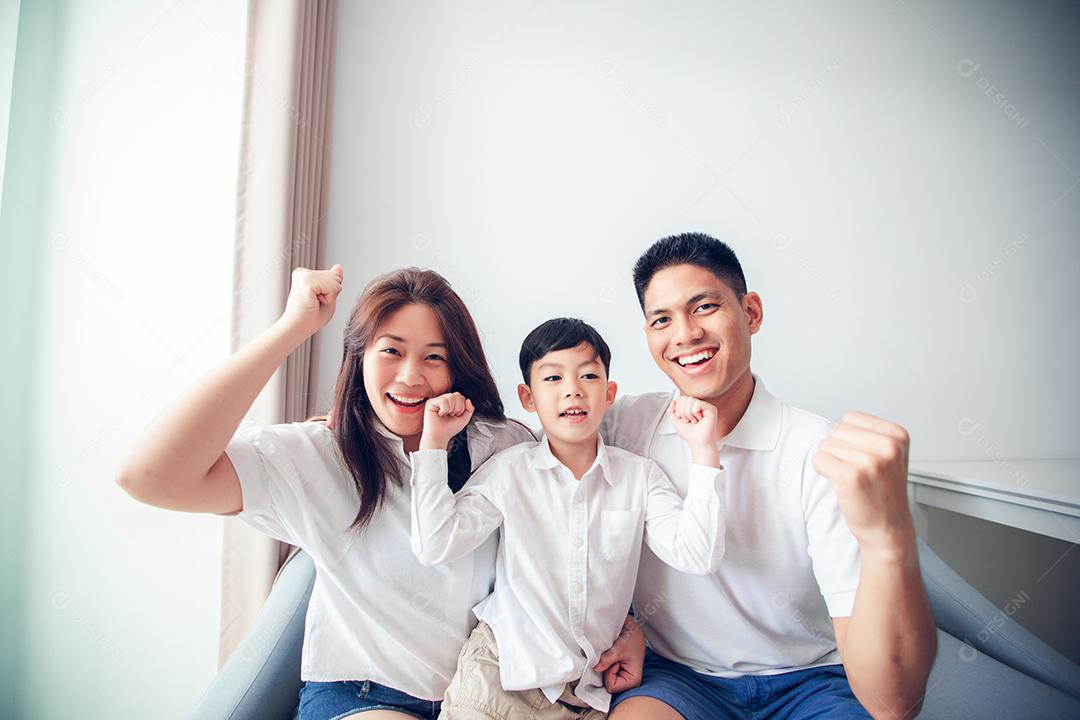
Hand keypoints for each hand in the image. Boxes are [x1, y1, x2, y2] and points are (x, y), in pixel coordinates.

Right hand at [280, 265, 343, 338]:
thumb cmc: (309, 318)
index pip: (334, 276)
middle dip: (332, 293)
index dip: (331, 293)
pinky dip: (329, 299)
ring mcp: (304, 275)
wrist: (297, 329)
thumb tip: (339, 267)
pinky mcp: (307, 282)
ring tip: (314, 303)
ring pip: (336, 282)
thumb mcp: (327, 297)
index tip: (316, 301)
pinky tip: (315, 303)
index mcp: (306, 274)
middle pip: (336, 277)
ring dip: (330, 298)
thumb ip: (334, 281)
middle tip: (315, 303)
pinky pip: (333, 288)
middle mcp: (303, 272)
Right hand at [419, 393, 473, 450]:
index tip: (456, 416)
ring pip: (450, 397)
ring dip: (451, 409)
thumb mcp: (464, 419)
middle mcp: (444, 399)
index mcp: (452, 402)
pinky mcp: (430, 402)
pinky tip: (440, 414)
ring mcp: (437, 400)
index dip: (462, 408)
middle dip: (457, 408)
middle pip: (457, 395)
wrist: (439, 437)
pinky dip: (444, 409)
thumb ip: (470, 409)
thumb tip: (468, 399)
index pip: (461, 397)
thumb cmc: (449, 429)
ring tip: (445, 415)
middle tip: (451, 415)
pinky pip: (443, 400)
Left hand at [594, 615, 644, 693]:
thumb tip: (596, 668)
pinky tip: (610, 656)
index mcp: (633, 680)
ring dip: (605, 666)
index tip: (614, 661)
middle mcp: (628, 681)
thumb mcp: (619, 648)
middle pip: (608, 684)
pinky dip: (605, 663)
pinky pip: (606, 672)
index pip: (612, 686)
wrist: (632, 628)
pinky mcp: (617, 671)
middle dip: (606, 670)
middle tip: (613, 657)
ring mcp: (622, 676)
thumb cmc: (632, 637)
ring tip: (612, 655)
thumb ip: (607, 659)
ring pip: (605, 678)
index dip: (609, 673)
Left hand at [669, 396, 720, 467]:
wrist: (698, 442)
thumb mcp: (675, 421)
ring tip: (694, 420)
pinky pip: (697, 403)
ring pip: (690, 400)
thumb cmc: (689, 434)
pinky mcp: (711, 409)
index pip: (681, 398)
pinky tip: (699, 419)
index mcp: (691, 407)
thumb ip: (671, 410)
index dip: (678, 409)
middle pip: (685, 398)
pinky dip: (694, 413)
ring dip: (688, 413)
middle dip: (682, 411)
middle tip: (688, 420)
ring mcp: (705, 406)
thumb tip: (673, 401)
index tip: (683, 419)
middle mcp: (698, 405)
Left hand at [812, 412, 914, 558]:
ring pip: (825, 444)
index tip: (865, 458)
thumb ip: (869, 433)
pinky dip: (823, 470)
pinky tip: (840, 483)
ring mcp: (869, 461)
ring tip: (851, 477)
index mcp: (897, 435)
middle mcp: (887, 446)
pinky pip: (818, 459)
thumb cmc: (884, 491)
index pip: (851, 417)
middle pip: (836, 429)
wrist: (888, 527)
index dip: (849, 438)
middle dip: (839, 449)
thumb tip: (835, 424)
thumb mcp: (890, 454)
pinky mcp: (850, 476)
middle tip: (857, 470)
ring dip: (831, 461)